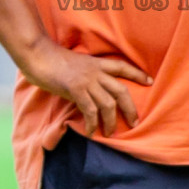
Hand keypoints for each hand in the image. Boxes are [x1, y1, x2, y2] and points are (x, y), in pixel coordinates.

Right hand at [23, 40, 152, 136]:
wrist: (39, 56)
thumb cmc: (54, 61)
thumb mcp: (77, 65)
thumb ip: (88, 77)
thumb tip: (93, 94)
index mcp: (97, 63)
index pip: (122, 67)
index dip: (137, 74)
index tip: (150, 82)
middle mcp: (96, 71)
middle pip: (121, 90)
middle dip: (130, 108)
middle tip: (135, 122)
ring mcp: (87, 80)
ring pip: (108, 103)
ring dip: (111, 121)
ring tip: (111, 133)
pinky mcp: (75, 89)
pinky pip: (90, 110)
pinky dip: (92, 124)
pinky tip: (91, 132)